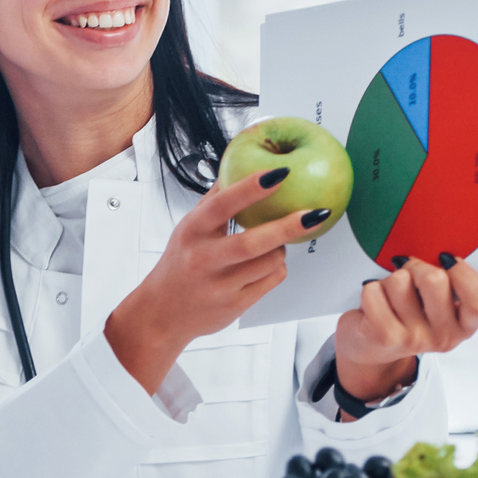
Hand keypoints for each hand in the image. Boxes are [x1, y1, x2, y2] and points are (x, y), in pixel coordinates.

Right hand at [105, 169, 328, 393]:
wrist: (162, 313)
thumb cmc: (181, 262)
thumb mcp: (188, 228)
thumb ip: (214, 200)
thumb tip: (238, 163)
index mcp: (192, 231)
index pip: (222, 205)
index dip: (251, 188)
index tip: (279, 173)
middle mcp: (204, 258)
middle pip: (252, 242)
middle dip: (288, 226)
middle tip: (315, 212)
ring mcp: (220, 285)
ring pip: (269, 262)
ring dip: (282, 249)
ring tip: (278, 242)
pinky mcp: (235, 305)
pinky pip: (271, 281)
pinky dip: (277, 267)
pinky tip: (270, 263)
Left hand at [333, 253, 477, 409]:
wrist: (372, 348)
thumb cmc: (408, 315)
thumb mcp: (438, 303)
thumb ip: (449, 281)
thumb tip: (442, 253)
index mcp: (464, 326)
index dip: (465, 274)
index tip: (448, 261)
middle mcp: (443, 336)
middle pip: (436, 279)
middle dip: (418, 266)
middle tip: (410, 275)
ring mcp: (415, 339)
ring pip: (400, 280)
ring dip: (391, 279)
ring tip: (391, 295)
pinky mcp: (385, 337)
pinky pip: (374, 292)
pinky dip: (371, 289)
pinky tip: (377, 302)